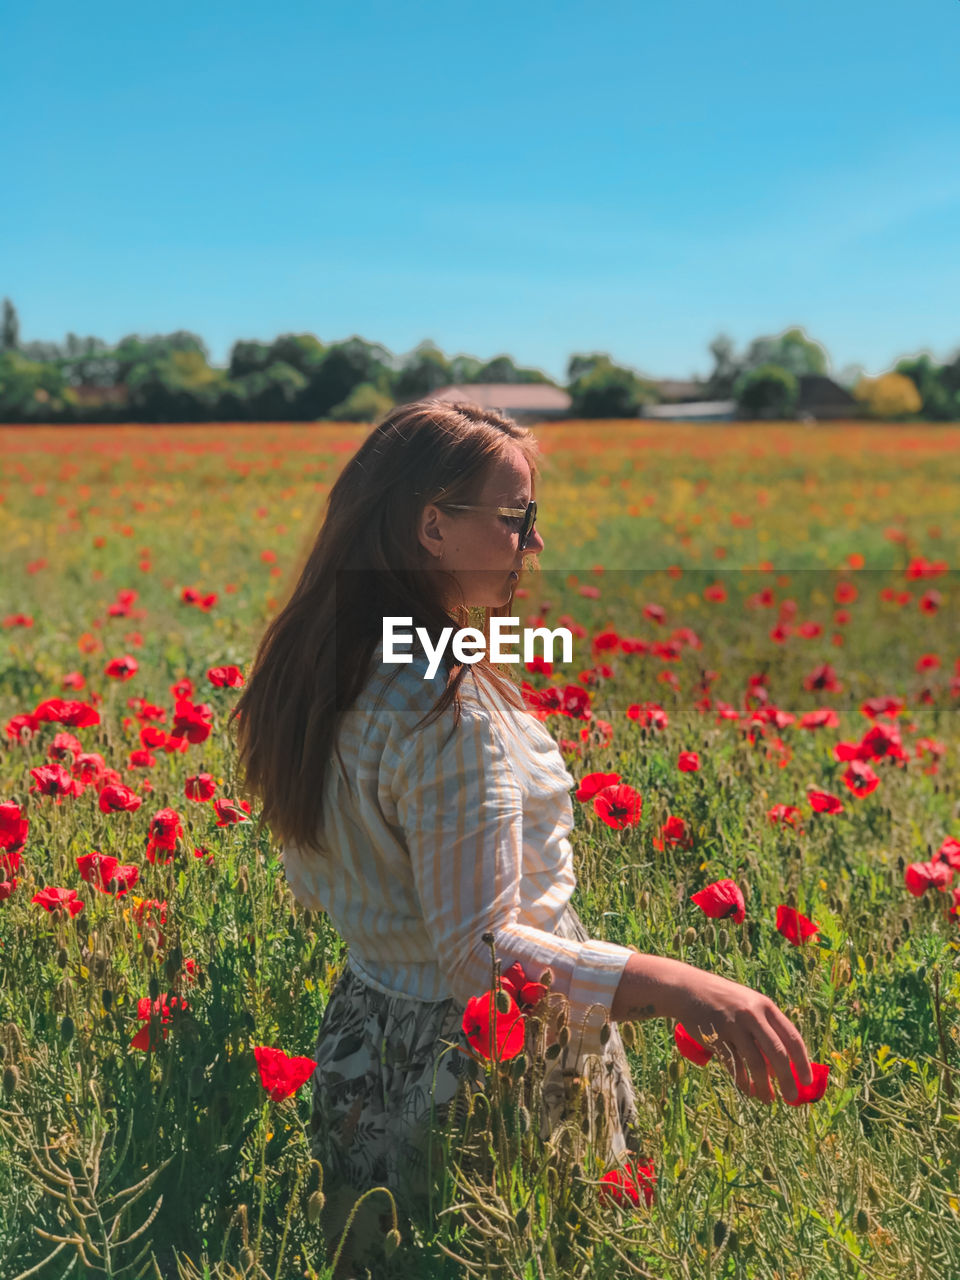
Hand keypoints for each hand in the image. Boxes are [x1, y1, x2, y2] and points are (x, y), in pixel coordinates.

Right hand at [671, 968, 812, 1103]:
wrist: (690, 989)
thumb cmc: (726, 1001)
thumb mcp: (750, 1007)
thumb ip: (767, 1033)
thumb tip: (781, 1071)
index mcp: (766, 1007)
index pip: (792, 1037)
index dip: (803, 1062)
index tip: (807, 1081)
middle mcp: (752, 1015)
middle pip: (777, 1053)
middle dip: (788, 1079)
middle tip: (792, 1098)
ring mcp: (733, 1025)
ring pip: (755, 1062)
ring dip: (763, 1085)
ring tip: (767, 1100)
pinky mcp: (716, 1035)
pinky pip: (734, 1064)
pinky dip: (742, 1080)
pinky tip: (747, 1089)